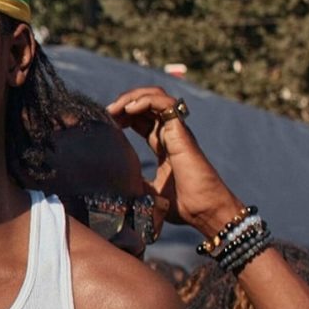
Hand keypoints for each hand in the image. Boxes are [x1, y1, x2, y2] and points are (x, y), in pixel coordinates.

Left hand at [104, 86, 243, 236]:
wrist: (203, 211)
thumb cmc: (182, 204)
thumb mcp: (147, 193)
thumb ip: (134, 183)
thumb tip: (115, 187)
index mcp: (163, 144)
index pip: (141, 119)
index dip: (122, 116)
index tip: (106, 123)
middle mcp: (170, 133)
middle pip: (147, 103)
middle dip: (124, 103)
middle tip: (106, 114)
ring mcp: (176, 131)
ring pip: (155, 97)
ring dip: (132, 97)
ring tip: (114, 109)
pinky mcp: (180, 132)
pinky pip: (165, 104)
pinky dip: (145, 101)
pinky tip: (129, 110)